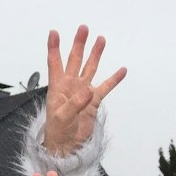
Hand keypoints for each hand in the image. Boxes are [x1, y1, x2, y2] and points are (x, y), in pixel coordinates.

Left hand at [42, 25, 125, 156]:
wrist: (67, 146)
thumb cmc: (57, 132)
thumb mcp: (62, 117)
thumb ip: (74, 104)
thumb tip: (88, 91)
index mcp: (58, 87)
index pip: (54, 62)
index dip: (54, 47)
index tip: (54, 32)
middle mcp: (70, 85)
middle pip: (75, 60)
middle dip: (79, 44)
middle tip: (84, 29)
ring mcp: (83, 92)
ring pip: (90, 68)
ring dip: (95, 54)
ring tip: (100, 40)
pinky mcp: (94, 101)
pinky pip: (105, 87)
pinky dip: (114, 79)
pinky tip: (121, 70)